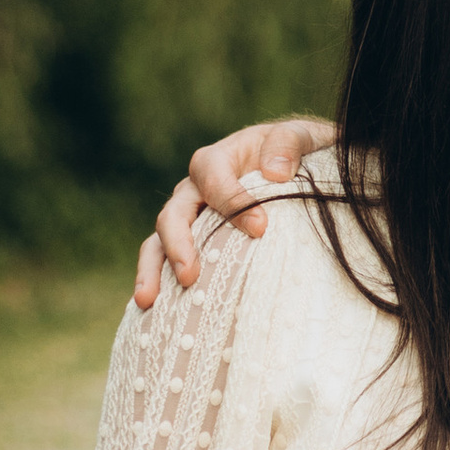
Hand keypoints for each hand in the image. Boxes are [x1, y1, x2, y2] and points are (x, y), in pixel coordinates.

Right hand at [134, 114, 331, 306]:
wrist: (299, 167)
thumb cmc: (298, 152)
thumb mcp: (301, 137)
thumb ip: (288, 144)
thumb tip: (275, 173)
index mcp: (218, 159)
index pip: (213, 178)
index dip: (232, 202)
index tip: (260, 228)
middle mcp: (195, 190)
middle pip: (174, 213)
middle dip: (178, 245)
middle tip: (189, 276)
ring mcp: (191, 219)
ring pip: (159, 241)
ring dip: (152, 270)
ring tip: (148, 301)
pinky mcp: (194, 244)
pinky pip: (167, 262)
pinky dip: (159, 283)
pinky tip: (153, 313)